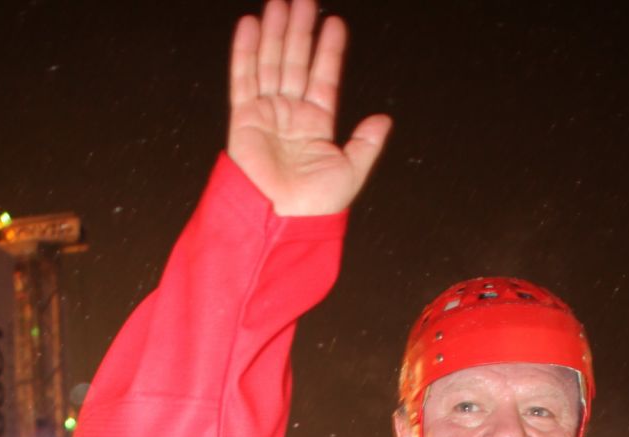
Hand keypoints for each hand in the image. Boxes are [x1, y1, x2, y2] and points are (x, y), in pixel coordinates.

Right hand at [228, 0, 391, 215]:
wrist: (280, 222)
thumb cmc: (313, 208)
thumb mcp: (350, 173)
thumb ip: (366, 144)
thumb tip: (384, 120)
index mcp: (317, 126)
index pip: (324, 78)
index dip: (329, 50)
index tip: (334, 23)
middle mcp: (291, 116)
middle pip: (295, 62)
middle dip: (299, 30)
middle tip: (303, 0)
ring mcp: (267, 115)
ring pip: (271, 63)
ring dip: (275, 33)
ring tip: (280, 3)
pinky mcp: (244, 120)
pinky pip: (243, 79)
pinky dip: (244, 52)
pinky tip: (250, 25)